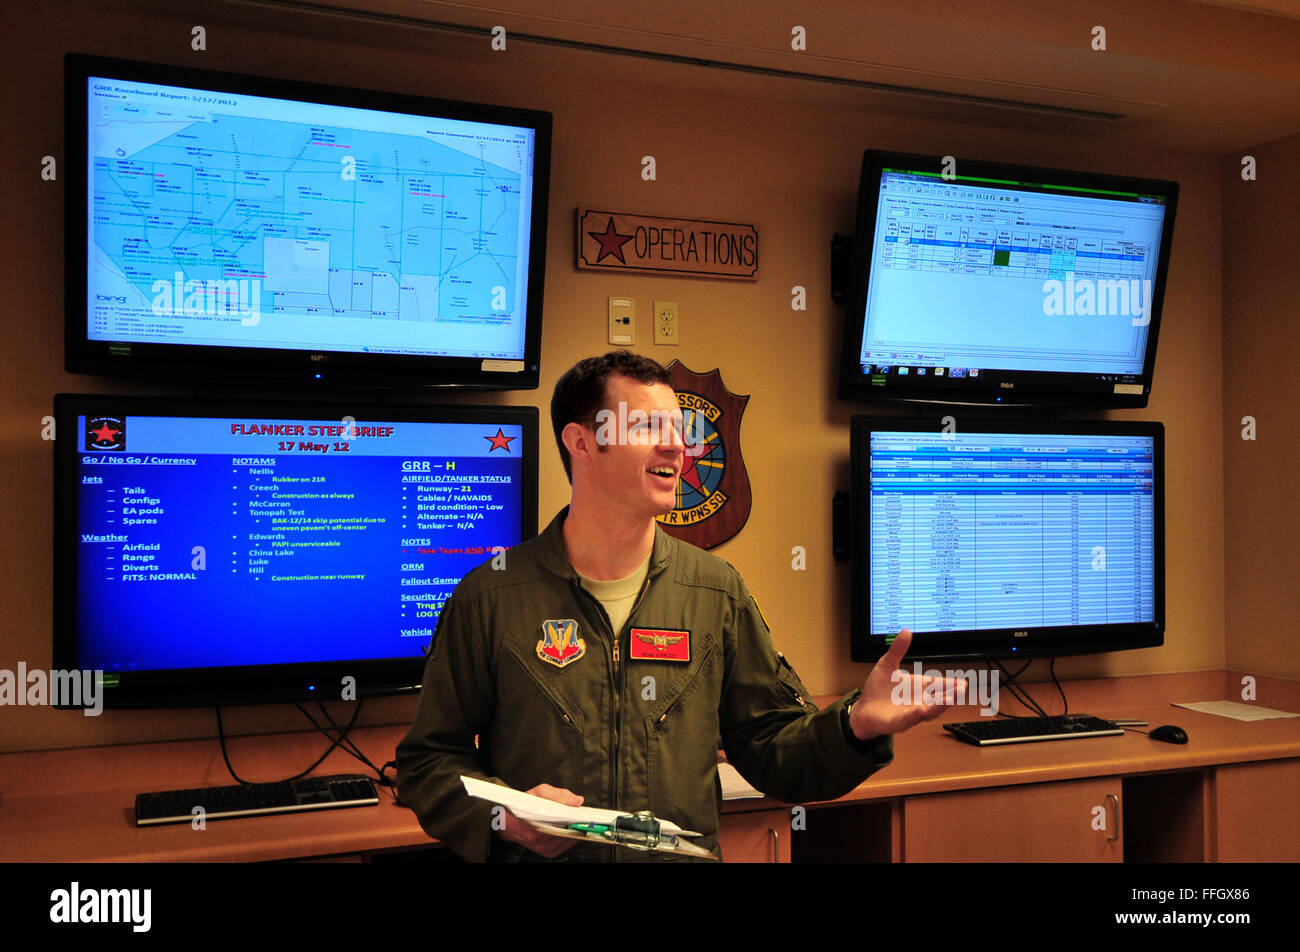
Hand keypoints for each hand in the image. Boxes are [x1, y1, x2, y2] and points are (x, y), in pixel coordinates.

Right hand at [495, 783, 583, 857]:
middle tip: (582, 816)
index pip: (564, 826)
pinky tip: (569, 828)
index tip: (585, 815)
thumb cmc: (522, 805)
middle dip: (576, 824)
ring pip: (568, 841)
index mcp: (536, 828)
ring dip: (573, 831)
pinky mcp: (547, 852)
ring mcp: (544, 848)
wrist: (508, 820)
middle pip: (568, 834)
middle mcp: (540, 841)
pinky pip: (565, 846)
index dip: (576, 819)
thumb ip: (559, 795)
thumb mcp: (540, 792)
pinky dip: (569, 837)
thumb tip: (577, 801)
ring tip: (575, 820)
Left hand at [849, 629, 964, 739]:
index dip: (951, 684)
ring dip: (939, 706)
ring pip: (928, 711)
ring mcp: (910, 713)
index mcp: (918, 687)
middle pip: (939, 699)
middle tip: (961, 689)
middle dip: (951, 694)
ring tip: (949, 699)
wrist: (862, 709)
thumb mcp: (887, 665)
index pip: (938, 685)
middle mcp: (918, 701)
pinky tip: (921, 710)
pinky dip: (916, 715)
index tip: (962, 682)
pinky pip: (909, 719)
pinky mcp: (898, 722)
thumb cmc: (877, 689)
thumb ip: (897, 650)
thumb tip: (906, 632)